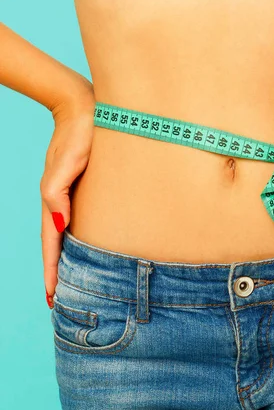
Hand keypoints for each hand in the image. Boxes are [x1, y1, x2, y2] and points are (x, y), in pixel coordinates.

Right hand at [41, 81, 94, 307]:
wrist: (85, 108)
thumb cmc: (79, 135)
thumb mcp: (66, 164)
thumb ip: (57, 194)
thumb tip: (59, 225)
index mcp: (55, 202)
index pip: (52, 245)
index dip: (52, 272)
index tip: (52, 298)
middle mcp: (62, 203)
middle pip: (58, 247)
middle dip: (58, 274)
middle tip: (61, 302)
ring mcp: (72, 197)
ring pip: (69, 238)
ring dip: (68, 261)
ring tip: (73, 283)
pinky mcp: (84, 190)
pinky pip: (79, 224)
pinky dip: (78, 242)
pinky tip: (85, 249)